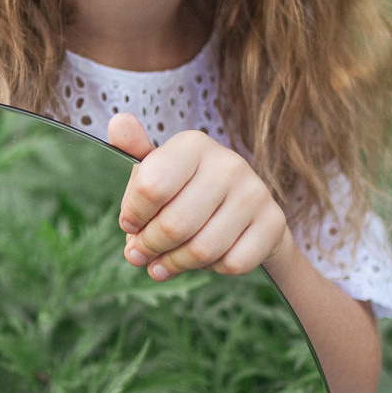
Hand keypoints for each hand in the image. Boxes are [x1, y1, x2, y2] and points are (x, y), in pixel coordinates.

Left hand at [107, 113, 289, 280]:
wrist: (246, 211)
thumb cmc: (188, 191)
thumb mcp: (159, 170)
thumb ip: (134, 151)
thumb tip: (118, 123)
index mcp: (193, 145)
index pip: (150, 187)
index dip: (133, 215)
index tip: (129, 225)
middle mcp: (228, 164)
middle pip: (174, 225)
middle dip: (149, 247)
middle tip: (139, 255)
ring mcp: (255, 193)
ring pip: (202, 249)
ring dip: (175, 263)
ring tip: (162, 264)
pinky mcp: (273, 223)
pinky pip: (231, 263)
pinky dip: (211, 269)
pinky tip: (204, 261)